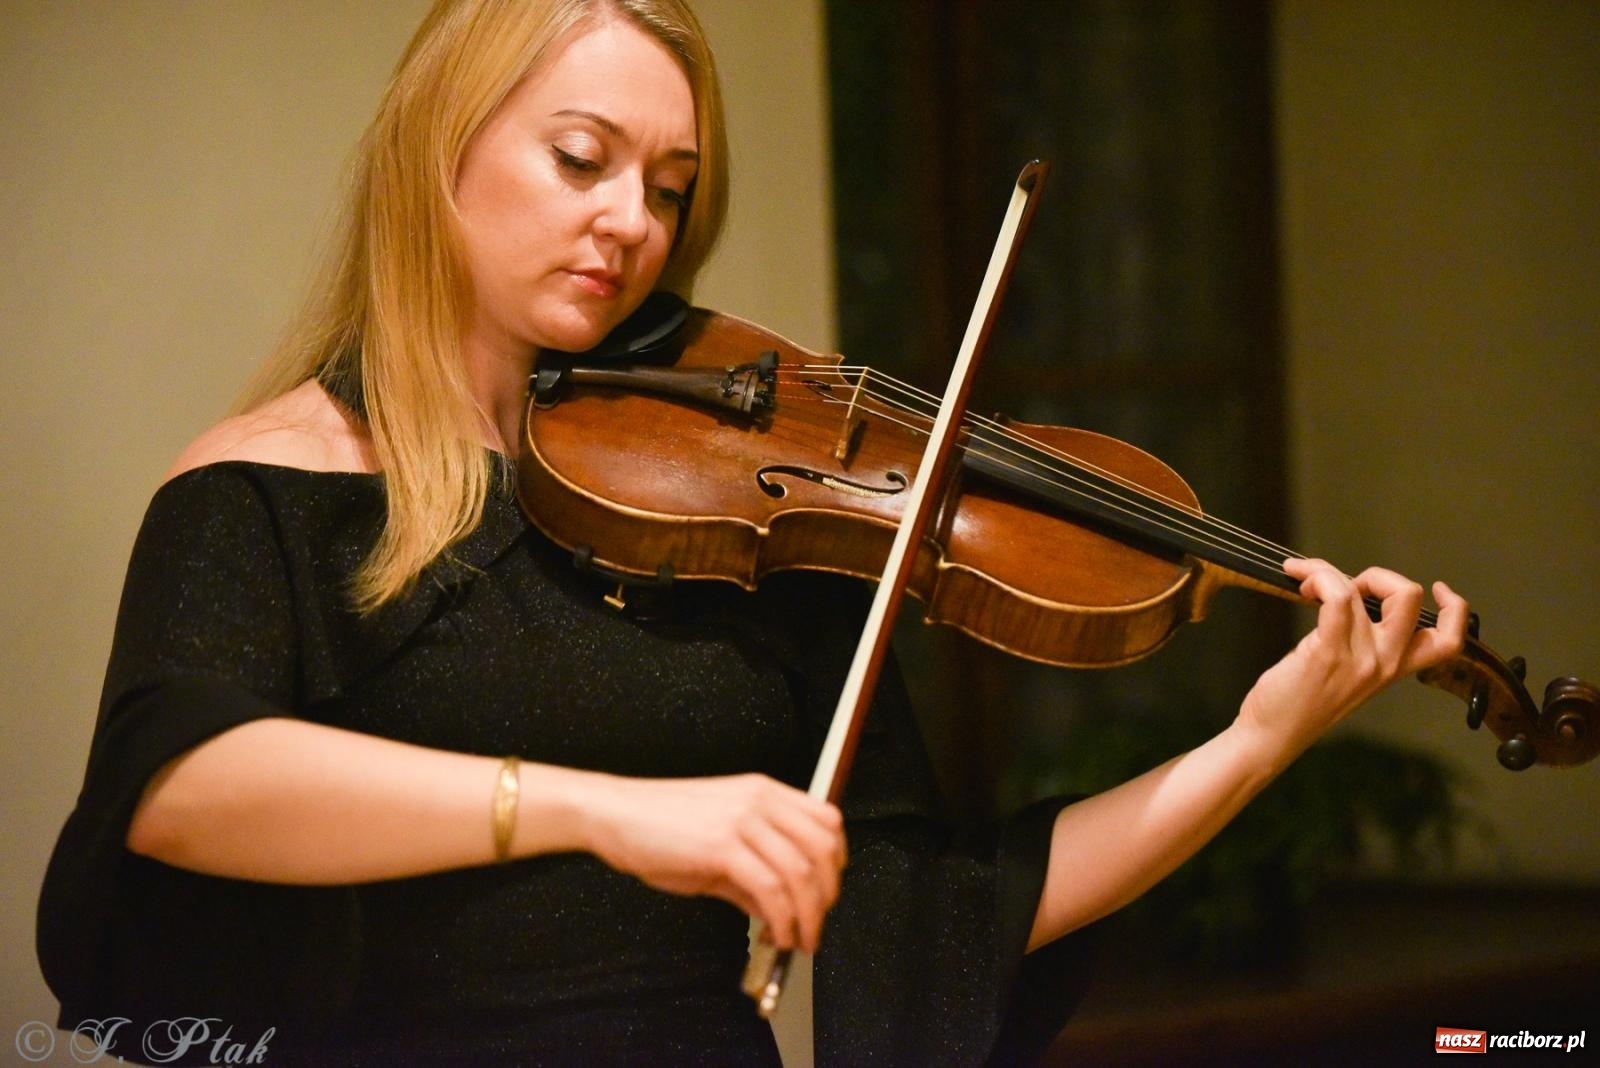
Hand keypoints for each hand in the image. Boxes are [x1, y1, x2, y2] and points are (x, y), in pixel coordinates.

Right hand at [579, 772, 844, 953]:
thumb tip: (777, 910)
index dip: (837, 864)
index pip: (827, 821)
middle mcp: (759, 800)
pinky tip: (773, 934)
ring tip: (797, 939)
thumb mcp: (715, 846)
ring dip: (808, 915)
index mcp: (763, 793)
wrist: (611, 813)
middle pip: (823, 848)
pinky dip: (781, 918)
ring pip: (801, 871)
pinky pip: (770, 887)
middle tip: (816, 925)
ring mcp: (742, 820)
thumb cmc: (656, 826)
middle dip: (827, 896)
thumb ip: (750, 875)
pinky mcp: (721, 845)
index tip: (827, 894)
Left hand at [1236, 558, 1468, 762]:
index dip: (1454, 608)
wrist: (1272, 736)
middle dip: (1379, 576)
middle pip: (1412, 598)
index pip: (1449, 640)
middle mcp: (1385, 663)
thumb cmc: (1299, 703)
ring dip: (1326, 572)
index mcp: (1394, 669)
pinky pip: (1336, 596)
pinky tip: (1299, 582)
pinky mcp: (1329, 652)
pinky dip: (1317, 576)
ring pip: (1361, 589)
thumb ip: (1361, 643)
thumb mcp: (1346, 674)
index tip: (1436, 588)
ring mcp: (1360, 658)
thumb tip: (1349, 596)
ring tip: (1305, 583)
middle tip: (1346, 587)